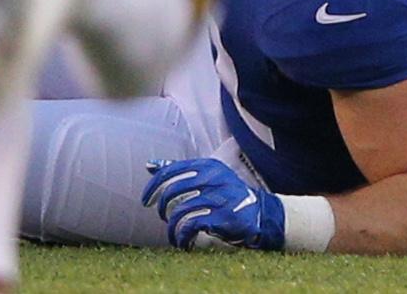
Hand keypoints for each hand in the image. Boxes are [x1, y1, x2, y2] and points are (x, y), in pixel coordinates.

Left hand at [144, 157, 284, 250]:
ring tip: (174, 234)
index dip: (153, 187)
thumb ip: (180, 172)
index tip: (146, 201)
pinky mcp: (222, 216)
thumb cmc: (226, 195)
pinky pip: (190, 226)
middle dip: (162, 209)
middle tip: (165, 217)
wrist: (259, 213)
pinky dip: (182, 236)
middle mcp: (214, 178)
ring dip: (172, 228)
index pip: (170, 171)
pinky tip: (184, 241)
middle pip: (171, 192)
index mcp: (208, 166)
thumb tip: (150, 165)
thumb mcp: (208, 177)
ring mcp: (219, 197)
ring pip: (179, 212)